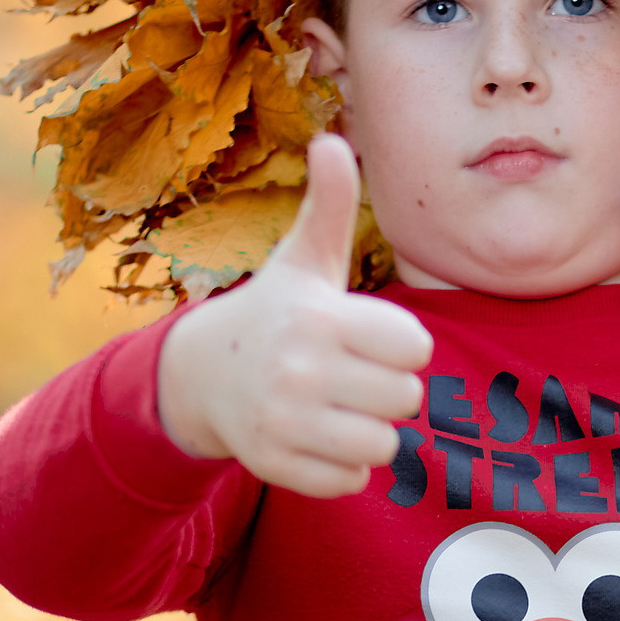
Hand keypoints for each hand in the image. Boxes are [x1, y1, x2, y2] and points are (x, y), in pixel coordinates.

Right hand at [157, 133, 430, 494]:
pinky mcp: (275, 465)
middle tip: (356, 376)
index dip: (401, 344)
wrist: (203, 372)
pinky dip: (346, 467)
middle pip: (408, 399)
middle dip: (390, 390)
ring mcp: (284, 422)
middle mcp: (299, 370)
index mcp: (319, 317)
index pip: (416, 347)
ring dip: (372, 431)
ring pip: (384, 447)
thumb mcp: (304, 258)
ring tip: (341, 408)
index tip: (370, 337)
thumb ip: (329, 205)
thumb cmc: (277, 311)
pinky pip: (352, 481)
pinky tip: (321, 437)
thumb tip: (334, 139)